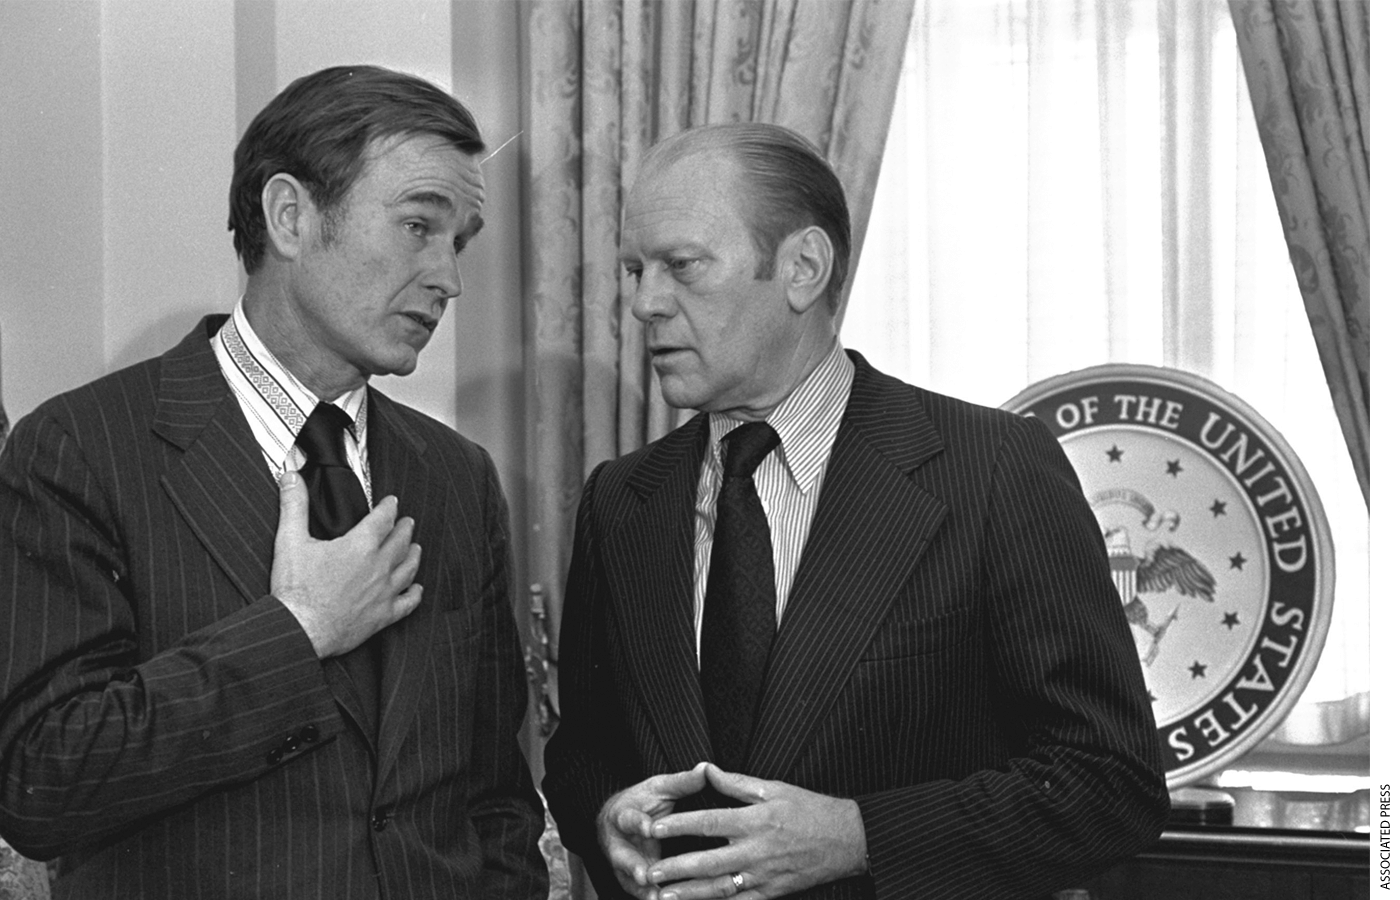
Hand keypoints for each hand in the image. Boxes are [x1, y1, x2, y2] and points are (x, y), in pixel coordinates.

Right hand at [271, 469, 421, 657]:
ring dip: (413, 555)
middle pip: (400, 541)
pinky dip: (414, 594)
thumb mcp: (290, 540)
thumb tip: (291, 477)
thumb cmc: (295, 589)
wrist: (299, 629)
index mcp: (359, 546)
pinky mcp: (382, 616)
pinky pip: (407, 603)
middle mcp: (378, 567)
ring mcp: (383, 592)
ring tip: (415, 547)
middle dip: (404, 528)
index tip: (392, 502)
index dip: (389, 508)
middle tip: (407, 521)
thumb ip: (294, 505)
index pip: (383, 519)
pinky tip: (417, 588)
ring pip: (408, 568)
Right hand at [598, 763, 709, 898]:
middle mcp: (619, 844)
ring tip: (656, 899)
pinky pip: (641, 894)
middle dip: (633, 867)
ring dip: (643, 891)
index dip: (637, 824)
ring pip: (630, 882)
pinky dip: (652, 898)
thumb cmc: (643, 802)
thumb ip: (681, 783)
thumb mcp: (659, 788)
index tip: (649, 828)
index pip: (629, 819)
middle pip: (622, 858)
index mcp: (623, 816)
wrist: (618, 820)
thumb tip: (706, 768)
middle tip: (645, 876)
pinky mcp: (632, 882)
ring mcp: (623, 866)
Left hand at [645, 764, 866, 899]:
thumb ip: (736, 783)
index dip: (680, 825)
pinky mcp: (771, 893)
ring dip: (689, 894)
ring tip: (663, 896)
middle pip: (709, 862)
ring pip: (720, 889)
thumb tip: (707, 770)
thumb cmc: (810, 809)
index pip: (710, 823)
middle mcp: (757, 851)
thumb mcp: (774, 788)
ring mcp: (764, 876)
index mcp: (756, 820)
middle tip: (649, 871)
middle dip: (676, 868)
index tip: (655, 826)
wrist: (847, 840)